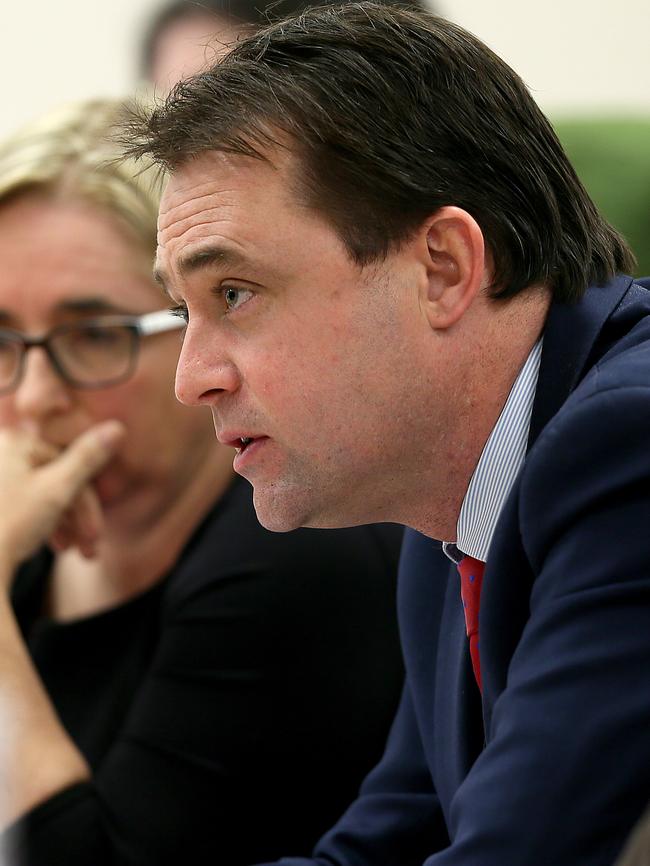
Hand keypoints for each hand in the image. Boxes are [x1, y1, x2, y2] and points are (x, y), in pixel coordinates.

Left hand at [0, 422, 124, 573]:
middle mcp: (1, 452)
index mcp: (13, 442)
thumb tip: (117, 427)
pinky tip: (53, 546)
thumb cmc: (8, 526)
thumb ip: (88, 458)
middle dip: (76, 516)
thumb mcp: (57, 490)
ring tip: (73, 552)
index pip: (68, 464)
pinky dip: (43, 523)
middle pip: (55, 479)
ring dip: (64, 524)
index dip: (87, 500)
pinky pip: (25, 503)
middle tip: (88, 547)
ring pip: (42, 494)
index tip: (95, 531)